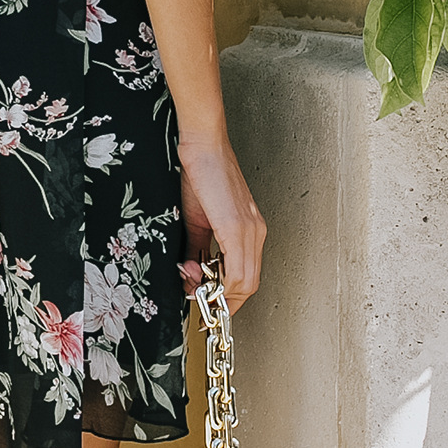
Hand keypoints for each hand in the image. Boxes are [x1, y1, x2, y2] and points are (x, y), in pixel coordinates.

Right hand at [175, 133, 264, 311]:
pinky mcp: (236, 226)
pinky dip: (222, 283)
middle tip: (200, 302)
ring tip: (196, 288)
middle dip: (224, 300)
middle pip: (250, 285)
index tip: (208, 302)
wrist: (201, 144)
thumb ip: (198, 249)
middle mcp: (256, 232)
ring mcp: (249, 230)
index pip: (247, 276)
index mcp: (250, 230)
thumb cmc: (200, 174)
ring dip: (221, 293)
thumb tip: (192, 276)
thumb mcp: (198, 219)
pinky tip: (202, 279)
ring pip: (246, 282)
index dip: (229, 296)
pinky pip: (237, 269)